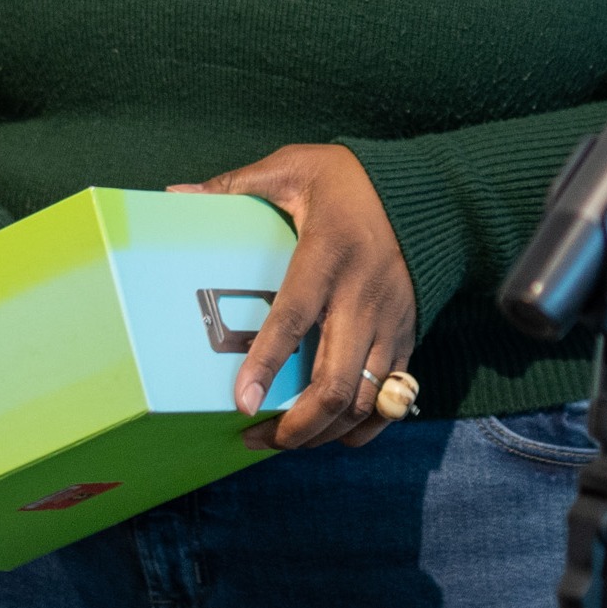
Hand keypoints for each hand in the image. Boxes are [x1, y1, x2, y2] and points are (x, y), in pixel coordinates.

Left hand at [171, 145, 418, 451]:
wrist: (429, 191)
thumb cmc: (352, 180)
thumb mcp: (293, 167)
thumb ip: (237, 184)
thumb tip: (177, 192)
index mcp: (328, 255)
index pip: (295, 318)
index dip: (267, 364)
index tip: (242, 403)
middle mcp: (363, 296)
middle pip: (336, 383)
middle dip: (297, 426)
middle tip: (257, 436)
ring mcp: (390, 322)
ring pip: (364, 400)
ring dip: (324, 432)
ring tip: (284, 439)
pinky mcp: (407, 335)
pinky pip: (391, 397)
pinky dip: (363, 426)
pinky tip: (332, 433)